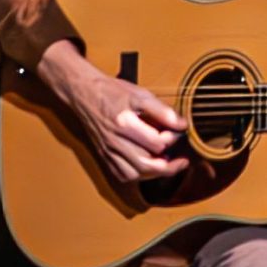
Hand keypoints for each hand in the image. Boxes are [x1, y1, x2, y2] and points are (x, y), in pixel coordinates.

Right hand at [38, 40, 189, 186]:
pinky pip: (121, 174)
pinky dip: (136, 175)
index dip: (172, 139)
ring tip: (164, 164)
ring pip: (134, 174)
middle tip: (181, 161)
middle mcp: (115, 140)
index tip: (178, 132)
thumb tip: (181, 125)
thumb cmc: (112, 92)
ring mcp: (108, 150)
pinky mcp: (104, 155)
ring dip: (152, 173)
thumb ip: (163, 111)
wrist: (85, 93)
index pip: (156, 142)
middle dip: (168, 166)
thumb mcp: (141, 95)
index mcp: (125, 122)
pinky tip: (145, 167)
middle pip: (146, 165)